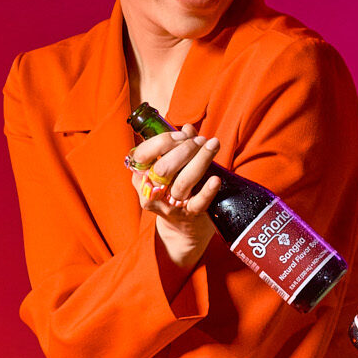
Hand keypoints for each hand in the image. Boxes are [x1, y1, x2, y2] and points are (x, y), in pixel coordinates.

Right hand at [127, 123, 223, 270]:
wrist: (183, 228)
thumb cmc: (175, 190)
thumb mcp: (172, 169)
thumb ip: (178, 148)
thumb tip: (188, 128)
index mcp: (141, 177)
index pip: (143, 154)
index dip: (162, 141)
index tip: (181, 134)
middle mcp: (152, 192)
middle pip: (164, 167)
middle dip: (184, 149)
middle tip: (202, 140)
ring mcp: (170, 205)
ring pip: (183, 182)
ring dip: (200, 161)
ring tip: (212, 146)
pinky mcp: (188, 215)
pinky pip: (198, 202)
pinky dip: (208, 190)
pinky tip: (216, 179)